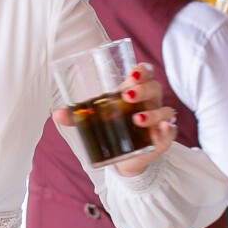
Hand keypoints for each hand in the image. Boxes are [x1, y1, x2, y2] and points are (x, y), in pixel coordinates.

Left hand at [53, 65, 178, 178]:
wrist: (122, 157)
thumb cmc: (111, 128)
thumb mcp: (93, 120)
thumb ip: (76, 116)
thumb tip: (57, 113)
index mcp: (135, 92)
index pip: (144, 74)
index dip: (142, 70)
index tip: (132, 74)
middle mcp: (150, 103)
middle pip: (155, 88)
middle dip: (143, 89)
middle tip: (127, 96)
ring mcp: (158, 121)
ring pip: (164, 110)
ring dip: (152, 113)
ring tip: (136, 119)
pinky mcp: (162, 139)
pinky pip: (170, 132)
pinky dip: (167, 130)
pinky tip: (160, 131)